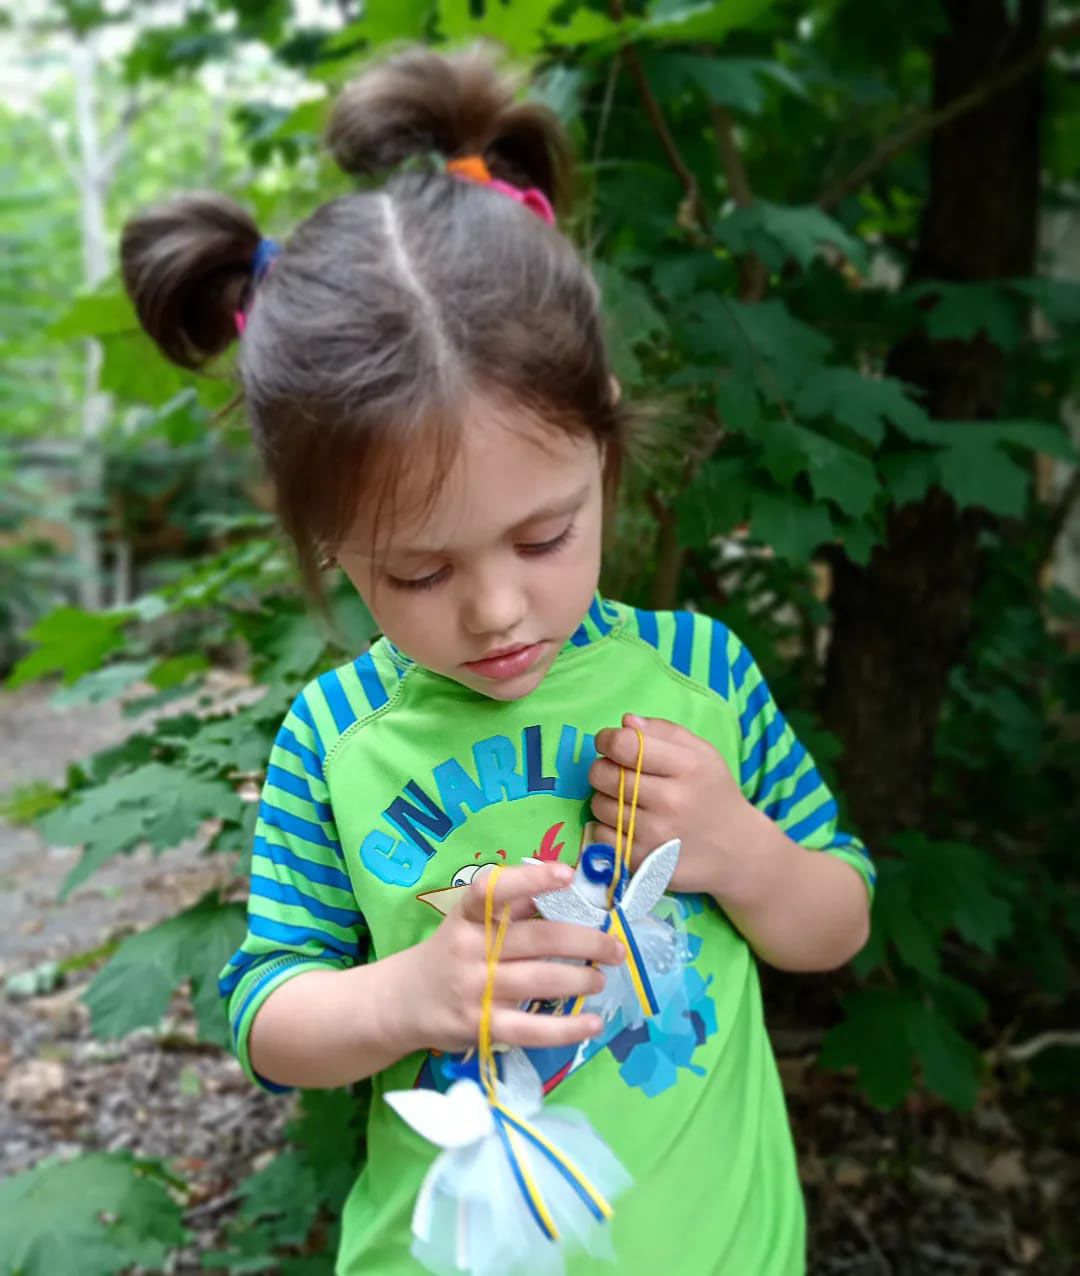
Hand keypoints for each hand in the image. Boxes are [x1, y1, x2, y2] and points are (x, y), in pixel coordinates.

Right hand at [399, 861, 624, 1053]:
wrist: (401, 1001)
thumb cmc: (451, 952)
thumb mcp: (469, 922)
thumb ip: (511, 908)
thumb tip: (571, 892)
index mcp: (469, 914)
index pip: (495, 889)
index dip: (531, 880)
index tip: (567, 873)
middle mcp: (471, 947)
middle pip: (538, 939)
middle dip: (586, 942)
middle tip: (615, 948)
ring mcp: (475, 988)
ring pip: (541, 980)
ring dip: (581, 979)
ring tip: (601, 979)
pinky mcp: (481, 1026)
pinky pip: (531, 1029)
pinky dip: (567, 1028)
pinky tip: (593, 1023)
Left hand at [590, 713, 755, 899]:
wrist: (737, 850)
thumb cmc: (714, 794)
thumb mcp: (702, 753)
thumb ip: (664, 731)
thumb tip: (625, 722)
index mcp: (687, 766)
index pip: (625, 745)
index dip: (607, 739)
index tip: (609, 743)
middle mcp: (671, 800)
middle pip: (605, 774)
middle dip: (602, 768)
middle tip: (615, 772)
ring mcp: (656, 834)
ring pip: (599, 805)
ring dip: (605, 798)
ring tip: (625, 800)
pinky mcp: (644, 862)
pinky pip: (601, 835)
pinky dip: (605, 827)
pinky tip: (625, 824)